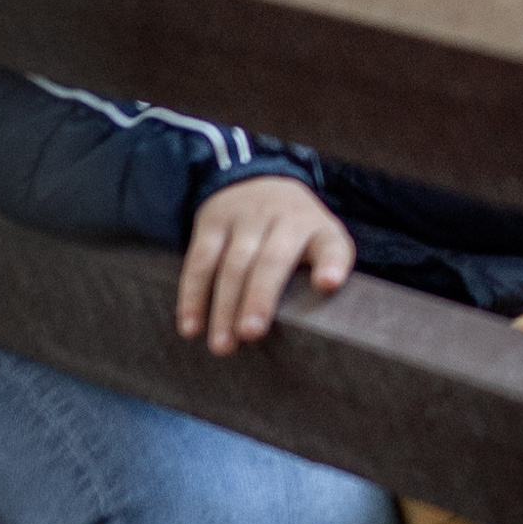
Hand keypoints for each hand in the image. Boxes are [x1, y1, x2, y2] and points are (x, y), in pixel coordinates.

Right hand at [178, 176, 353, 356]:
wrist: (257, 179)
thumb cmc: (295, 232)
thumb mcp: (320, 241)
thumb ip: (324, 274)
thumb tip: (318, 318)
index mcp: (318, 229)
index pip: (331, 245)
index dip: (331, 264)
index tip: (327, 283)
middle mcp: (284, 218)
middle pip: (273, 259)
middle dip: (260, 297)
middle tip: (251, 333)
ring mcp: (247, 217)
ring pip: (234, 263)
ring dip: (225, 306)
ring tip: (223, 344)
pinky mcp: (213, 221)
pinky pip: (200, 260)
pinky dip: (193, 295)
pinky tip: (191, 326)